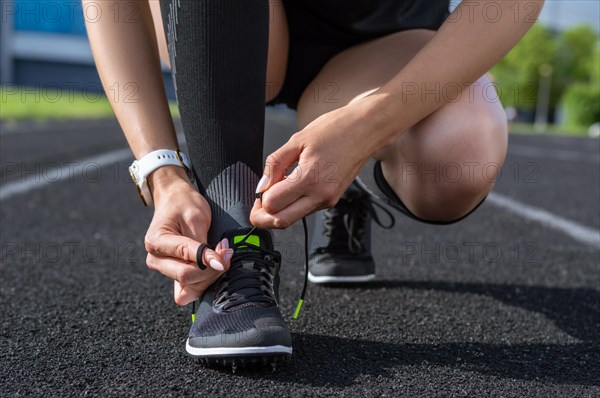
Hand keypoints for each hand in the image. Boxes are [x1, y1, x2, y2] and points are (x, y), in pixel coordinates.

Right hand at [143, 166, 232, 304]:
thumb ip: (203, 245)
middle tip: (225, 251)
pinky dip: (204, 280)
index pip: (185, 263)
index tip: (226, 254)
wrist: (174, 198)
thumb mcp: (195, 218)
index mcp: (155, 243)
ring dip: (209, 275)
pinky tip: (213, 264)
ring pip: (189, 288)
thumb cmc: (184, 203)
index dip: (208, 261)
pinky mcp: (173, 272)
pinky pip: (189, 289)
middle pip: (186, 278)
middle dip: (211, 270)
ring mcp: (164, 268)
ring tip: (220, 255)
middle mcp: (156, 259)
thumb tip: (216, 266)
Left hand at [250, 97, 394, 228]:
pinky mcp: (332, 200)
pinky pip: (305, 210)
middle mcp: (320, 195)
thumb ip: (275, 164)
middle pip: (281, 222)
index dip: (260, 199)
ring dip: (279, 211)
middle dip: (264, 217)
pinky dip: (293, 205)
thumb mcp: (297, 140)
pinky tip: (291, 188)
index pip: (273, 205)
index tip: (259, 189)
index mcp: (309, 179)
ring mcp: (328, 200)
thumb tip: (261, 185)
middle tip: (257, 204)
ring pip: (293, 219)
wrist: (366, 130)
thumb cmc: (335, 130)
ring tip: (276, 190)